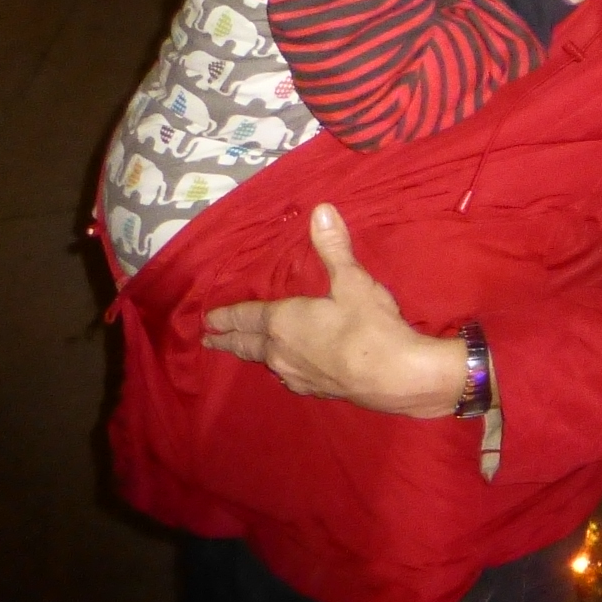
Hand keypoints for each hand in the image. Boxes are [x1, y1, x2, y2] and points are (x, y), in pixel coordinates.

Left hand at [201, 204, 467, 418]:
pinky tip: (287, 370)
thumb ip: (334, 248)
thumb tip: (320, 210)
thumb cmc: (368, 325)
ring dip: (253, 354)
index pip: (246, 316)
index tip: (207, 320)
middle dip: (228, 340)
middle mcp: (280, 351)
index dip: (226, 316)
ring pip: (266, 362)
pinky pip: (287, 376)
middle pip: (247, 344)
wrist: (394, 376)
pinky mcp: (315, 391)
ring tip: (247, 351)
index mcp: (283, 322)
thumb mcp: (352, 281)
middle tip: (210, 341)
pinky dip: (279, 367)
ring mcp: (296, 374)